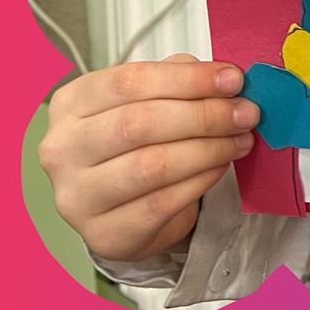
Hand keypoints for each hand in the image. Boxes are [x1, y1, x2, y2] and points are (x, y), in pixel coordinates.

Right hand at [39, 53, 258, 262]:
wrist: (122, 209)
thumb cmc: (135, 145)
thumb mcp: (148, 101)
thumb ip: (178, 80)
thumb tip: (222, 76)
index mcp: (72, 103)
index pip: (129, 81)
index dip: (188, 79)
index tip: (233, 79)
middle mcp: (63, 149)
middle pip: (140, 122)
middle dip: (204, 115)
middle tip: (245, 113)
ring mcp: (77, 196)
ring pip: (153, 165)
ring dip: (209, 149)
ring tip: (240, 140)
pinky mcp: (104, 233)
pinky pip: (162, 203)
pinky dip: (200, 181)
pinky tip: (220, 167)